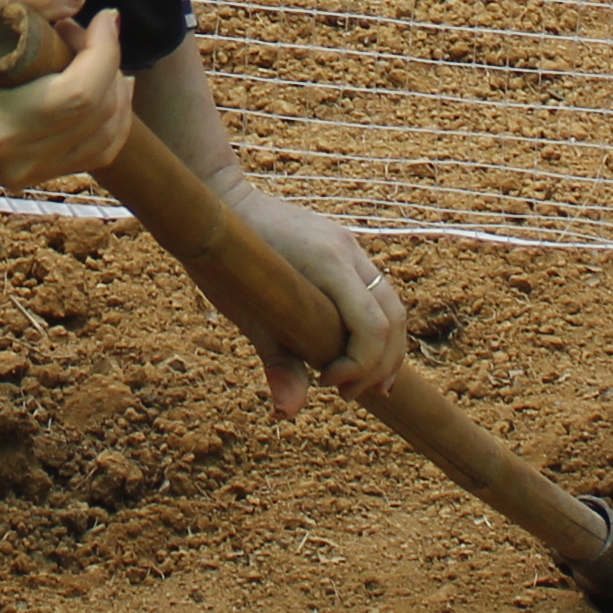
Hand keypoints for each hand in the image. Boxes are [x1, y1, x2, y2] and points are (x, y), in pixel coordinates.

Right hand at [0, 0, 130, 191]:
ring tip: (82, 53)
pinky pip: (96, 152)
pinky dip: (110, 116)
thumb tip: (80, 1)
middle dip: (107, 63)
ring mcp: (24, 173)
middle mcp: (13, 161)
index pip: (79, 96)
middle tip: (79, 27)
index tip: (105, 15)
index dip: (106, 52)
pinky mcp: (32, 174)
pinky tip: (105, 84)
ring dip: (112, 88)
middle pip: (97, 115)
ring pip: (106, 137)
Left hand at [208, 175, 405, 415]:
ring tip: (362, 385)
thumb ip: (275, 361)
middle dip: (380, 364)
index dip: (360, 364)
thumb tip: (289, 412)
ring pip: (392, 304)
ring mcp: (350, 247)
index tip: (326, 382)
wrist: (219, 200)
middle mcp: (348, 250)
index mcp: (327, 262)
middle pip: (393, 316)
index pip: (372, 324)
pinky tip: (357, 355)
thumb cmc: (225, 258)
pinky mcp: (344, 248)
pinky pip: (376, 292)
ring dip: (385, 350)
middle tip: (348, 395)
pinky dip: (377, 328)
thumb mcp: (245, 313)